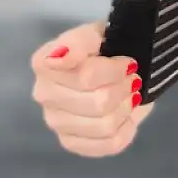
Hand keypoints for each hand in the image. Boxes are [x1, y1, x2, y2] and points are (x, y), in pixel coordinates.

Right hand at [30, 20, 149, 156]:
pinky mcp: (72, 142)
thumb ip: (79, 41)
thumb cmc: (106, 45)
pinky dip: (126, 128)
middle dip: (124, 88)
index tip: (127, 63)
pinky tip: (125, 115)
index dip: (114, 71)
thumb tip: (57, 58)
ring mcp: (56, 122)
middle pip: (99, 102)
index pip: (88, 77)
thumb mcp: (98, 33)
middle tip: (133, 77)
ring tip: (130, 94)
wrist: (120, 65)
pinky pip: (108, 144)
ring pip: (104, 125)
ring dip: (126, 107)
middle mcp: (43, 94)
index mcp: (45, 63)